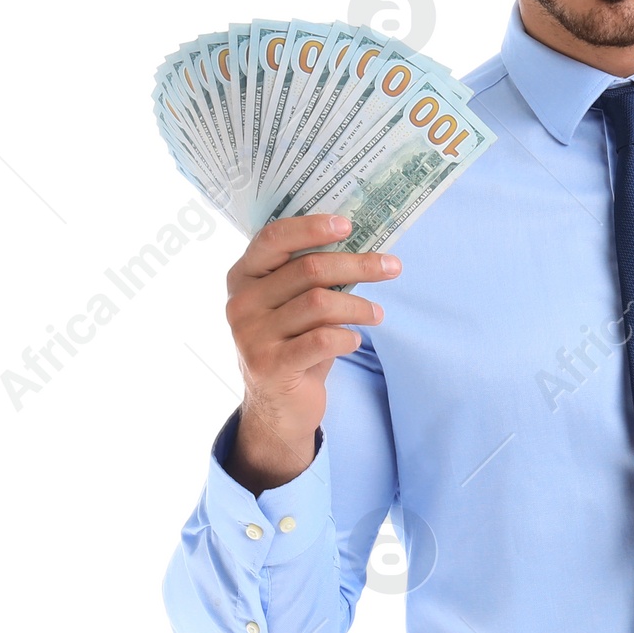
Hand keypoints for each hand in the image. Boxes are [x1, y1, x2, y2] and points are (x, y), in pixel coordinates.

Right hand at [223, 214, 399, 493]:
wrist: (276, 406)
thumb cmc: (292, 343)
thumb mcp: (292, 305)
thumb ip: (308, 276)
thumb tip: (360, 242)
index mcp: (243, 276)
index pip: (274, 238)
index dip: (312, 228)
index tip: (349, 226)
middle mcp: (241, 302)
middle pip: (308, 269)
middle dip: (358, 265)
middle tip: (392, 268)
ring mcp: (251, 335)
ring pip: (320, 303)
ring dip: (359, 306)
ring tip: (377, 313)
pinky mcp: (270, 365)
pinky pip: (323, 339)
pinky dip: (348, 336)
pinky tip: (355, 340)